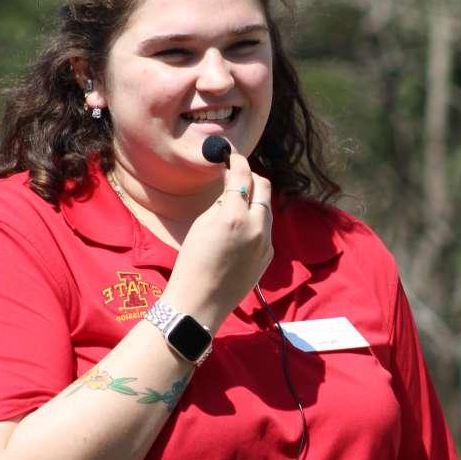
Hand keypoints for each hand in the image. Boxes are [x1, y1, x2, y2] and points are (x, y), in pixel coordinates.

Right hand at [161, 153, 272, 331]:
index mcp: (235, 216)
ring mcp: (266, 243)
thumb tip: (232, 185)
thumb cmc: (192, 262)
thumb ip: (222, 201)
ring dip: (255, 200)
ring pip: (267, 209)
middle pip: (264, 187)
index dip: (238, 162)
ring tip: (237, 202)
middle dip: (252, 177)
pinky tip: (240, 228)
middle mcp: (257, 227)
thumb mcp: (202, 224)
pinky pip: (266, 229)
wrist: (200, 302)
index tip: (232, 157)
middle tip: (238, 176)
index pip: (243, 176)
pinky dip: (256, 221)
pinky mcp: (268, 256)